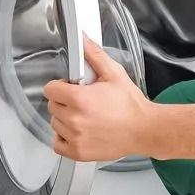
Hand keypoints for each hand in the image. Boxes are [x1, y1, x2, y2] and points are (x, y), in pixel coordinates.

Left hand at [44, 37, 157, 161]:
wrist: (144, 130)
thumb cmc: (131, 106)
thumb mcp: (114, 74)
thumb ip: (95, 56)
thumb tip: (84, 41)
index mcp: (80, 99)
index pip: (50, 89)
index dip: (61, 85)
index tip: (70, 87)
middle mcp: (74, 119)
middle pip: (52, 106)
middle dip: (64, 101)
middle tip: (82, 101)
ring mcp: (75, 137)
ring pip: (55, 124)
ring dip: (65, 119)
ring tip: (84, 116)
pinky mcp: (78, 152)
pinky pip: (57, 144)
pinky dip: (64, 138)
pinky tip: (78, 131)